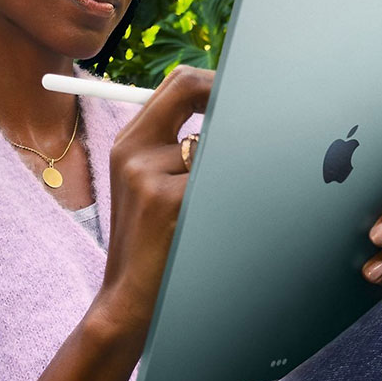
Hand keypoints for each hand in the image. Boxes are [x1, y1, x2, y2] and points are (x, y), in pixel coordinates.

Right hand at [91, 65, 212, 337]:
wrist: (128, 298)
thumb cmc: (147, 240)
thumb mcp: (144, 185)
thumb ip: (172, 143)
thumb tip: (225, 107)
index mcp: (129, 143)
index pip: (176, 84)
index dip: (213, 81)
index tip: (239, 92)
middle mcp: (134, 151)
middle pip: (190, 90)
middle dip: (227, 100)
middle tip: (253, 119)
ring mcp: (148, 174)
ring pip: (213, 143)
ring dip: (225, 167)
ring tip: (212, 202)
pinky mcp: (167, 200)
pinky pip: (217, 177)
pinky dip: (227, 194)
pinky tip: (211, 220)